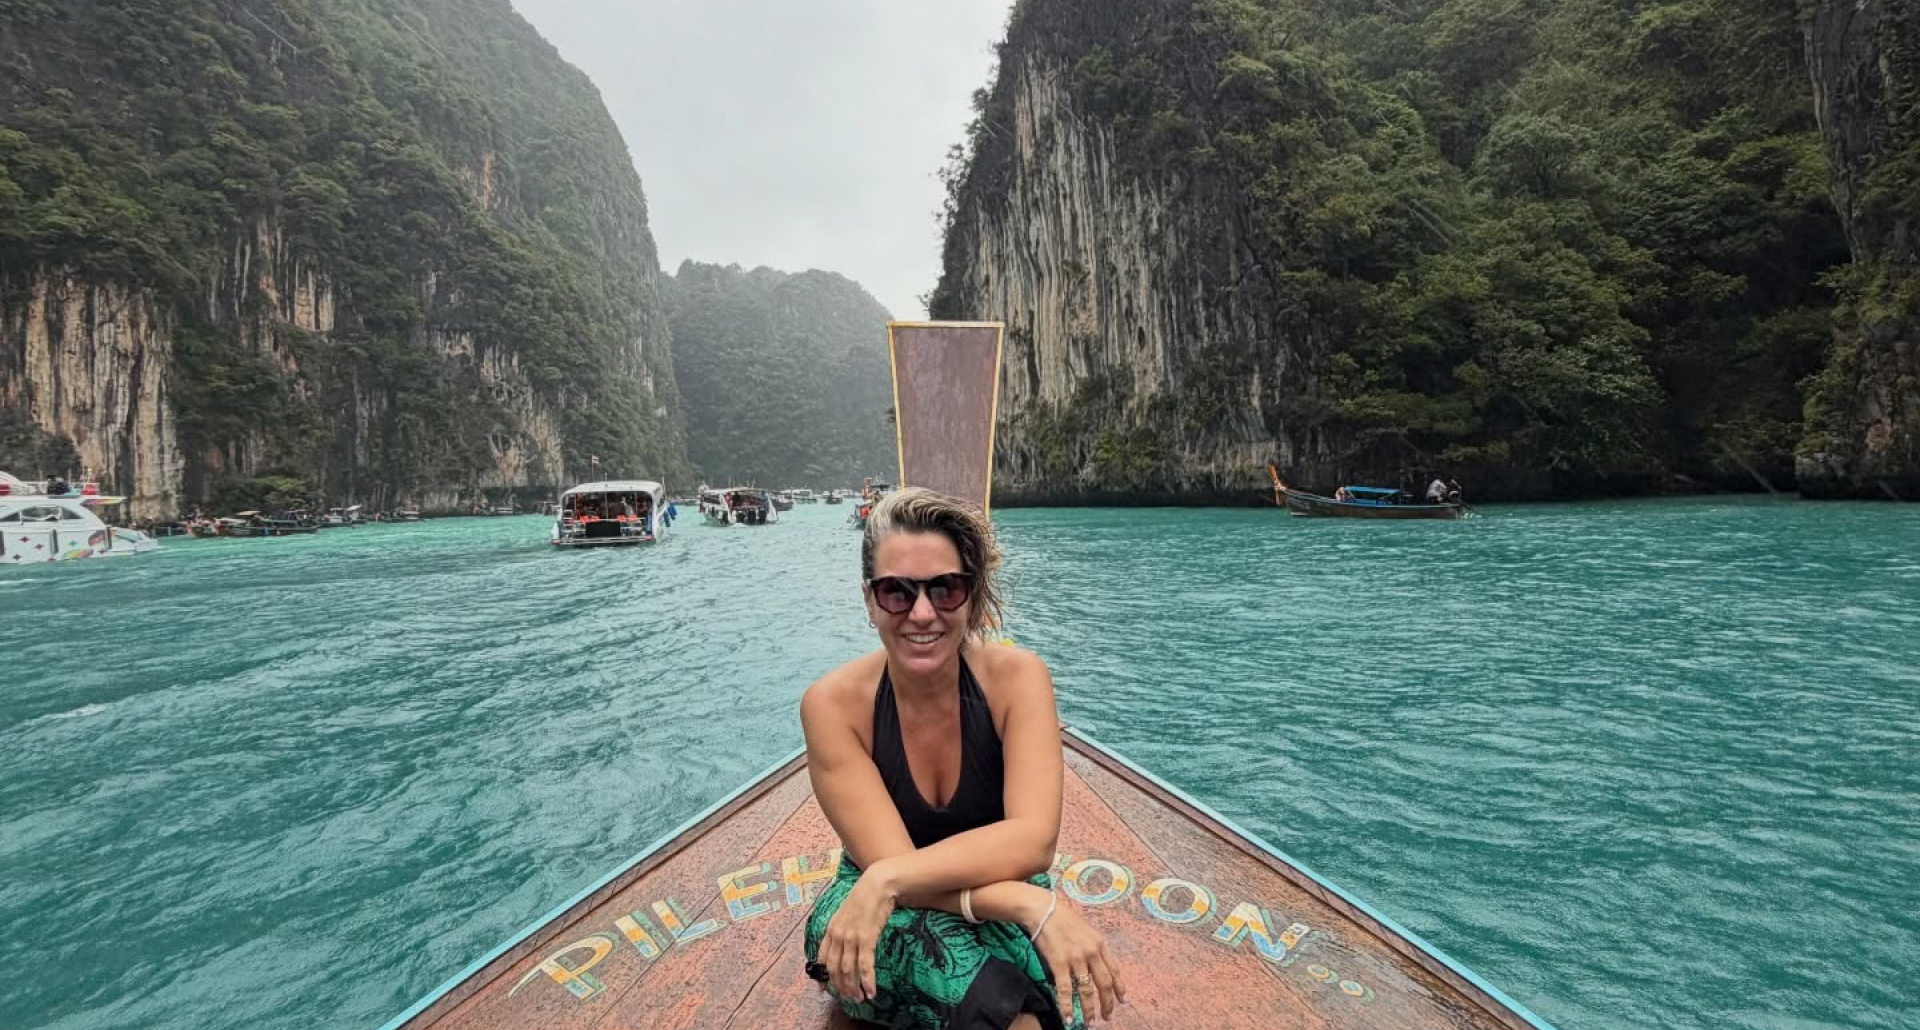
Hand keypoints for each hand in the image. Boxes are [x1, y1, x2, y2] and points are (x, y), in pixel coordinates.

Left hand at [819, 863, 897, 1001]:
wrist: (877, 884)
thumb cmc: (864, 896)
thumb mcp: (846, 912)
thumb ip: (841, 928)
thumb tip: (843, 942)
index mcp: (831, 929)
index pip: (822, 958)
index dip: (822, 976)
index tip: (824, 990)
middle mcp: (838, 935)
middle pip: (834, 968)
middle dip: (840, 987)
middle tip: (848, 998)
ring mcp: (851, 937)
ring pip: (848, 970)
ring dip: (853, 988)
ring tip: (859, 998)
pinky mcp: (867, 938)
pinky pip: (865, 965)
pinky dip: (867, 981)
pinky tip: (871, 991)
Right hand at [1030, 900, 1123, 1021]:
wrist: (1044, 910)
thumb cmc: (1064, 918)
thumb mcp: (1087, 930)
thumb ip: (1094, 948)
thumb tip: (1098, 965)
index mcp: (1100, 944)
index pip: (1115, 970)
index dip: (1120, 988)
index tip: (1123, 1001)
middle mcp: (1091, 953)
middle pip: (1104, 984)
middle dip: (1107, 1004)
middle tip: (1107, 1017)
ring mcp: (1076, 959)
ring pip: (1087, 991)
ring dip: (1089, 1010)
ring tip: (1090, 1023)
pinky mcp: (1059, 964)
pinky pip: (1066, 990)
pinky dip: (1067, 1006)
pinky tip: (1068, 1018)